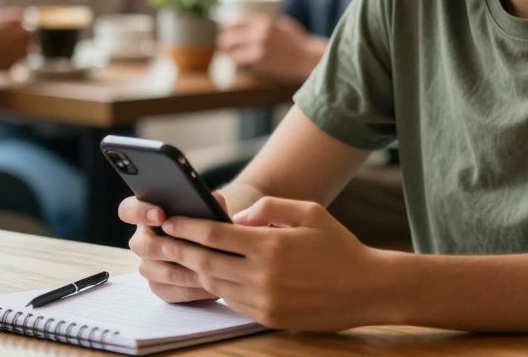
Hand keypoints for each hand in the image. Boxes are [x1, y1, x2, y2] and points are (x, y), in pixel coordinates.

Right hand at [119, 192, 230, 303]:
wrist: (221, 251)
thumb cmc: (211, 223)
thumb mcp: (213, 209)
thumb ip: (210, 202)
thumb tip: (212, 200)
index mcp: (148, 214)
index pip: (128, 210)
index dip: (140, 212)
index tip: (160, 215)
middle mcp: (143, 239)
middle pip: (140, 245)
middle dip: (165, 246)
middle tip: (188, 249)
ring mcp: (148, 265)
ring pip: (154, 270)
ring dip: (181, 270)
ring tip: (207, 269)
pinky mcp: (159, 286)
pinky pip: (166, 290)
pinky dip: (188, 289)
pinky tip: (209, 286)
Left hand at [156, 197, 387, 330]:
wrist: (368, 289)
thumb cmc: (339, 246)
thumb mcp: (309, 211)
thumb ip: (269, 208)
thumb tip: (235, 217)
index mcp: (270, 245)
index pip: (214, 235)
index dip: (187, 226)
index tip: (170, 220)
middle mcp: (262, 275)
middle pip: (205, 262)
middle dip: (179, 249)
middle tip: (159, 240)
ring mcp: (264, 301)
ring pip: (215, 284)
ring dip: (195, 269)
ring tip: (180, 256)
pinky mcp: (269, 318)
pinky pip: (232, 301)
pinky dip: (219, 287)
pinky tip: (212, 275)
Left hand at [217, 15, 325, 83]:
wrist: (307, 58)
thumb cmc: (296, 41)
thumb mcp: (281, 24)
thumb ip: (265, 23)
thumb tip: (247, 22)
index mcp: (263, 21)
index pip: (234, 22)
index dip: (225, 27)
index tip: (224, 29)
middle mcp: (259, 34)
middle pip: (228, 38)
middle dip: (224, 42)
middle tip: (225, 44)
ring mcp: (259, 50)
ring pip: (231, 53)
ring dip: (228, 54)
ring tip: (229, 55)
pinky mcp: (260, 64)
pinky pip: (241, 64)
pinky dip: (238, 64)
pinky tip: (238, 64)